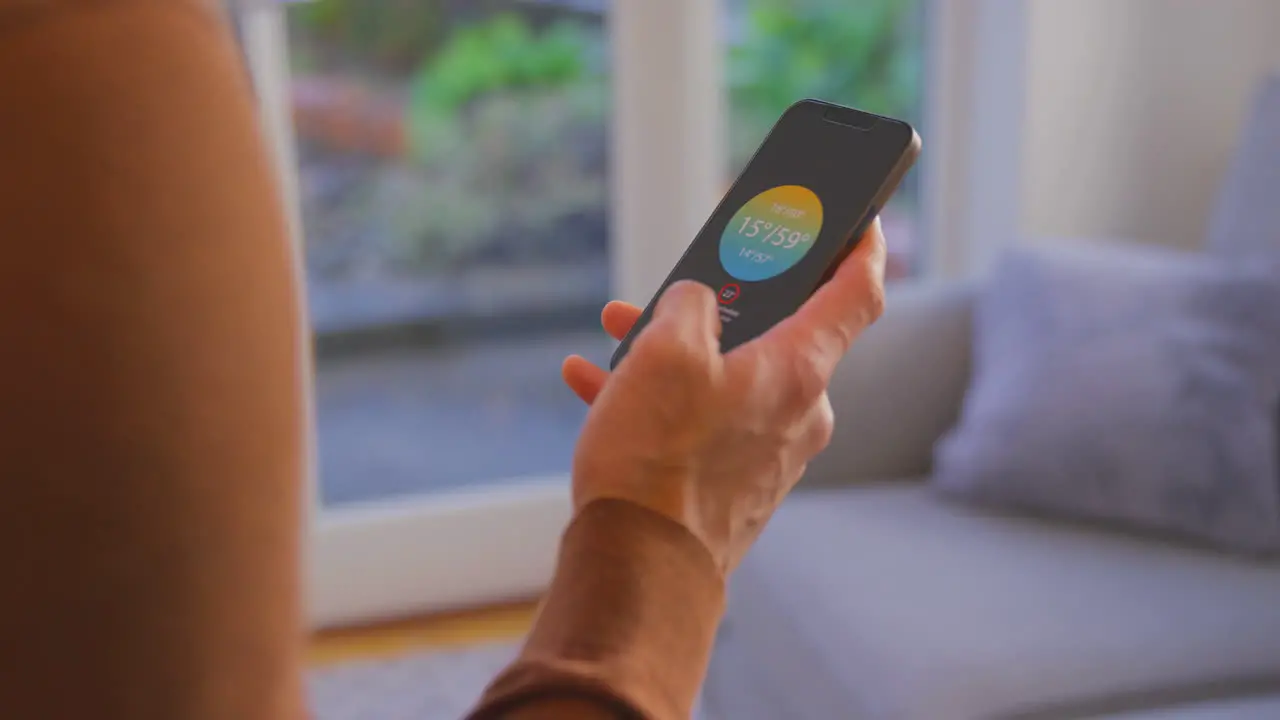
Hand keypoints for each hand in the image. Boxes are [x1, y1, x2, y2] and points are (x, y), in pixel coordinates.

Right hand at [562, 221, 886, 573]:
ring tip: (616, 336)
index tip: (864, 221)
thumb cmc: (657, 459)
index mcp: (798, 371)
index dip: (863, 247)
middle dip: (721, 303)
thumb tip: (694, 304)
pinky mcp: (735, 485)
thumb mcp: (663, 353)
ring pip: (729, 377)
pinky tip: (598, 387)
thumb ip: (687, 305)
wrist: (639, 570)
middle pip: (775, 334)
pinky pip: (704, 422)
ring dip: (676, 352)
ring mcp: (769, 454)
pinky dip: (661, 400)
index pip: (857, 294)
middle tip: (683, 283)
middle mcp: (799, 414)